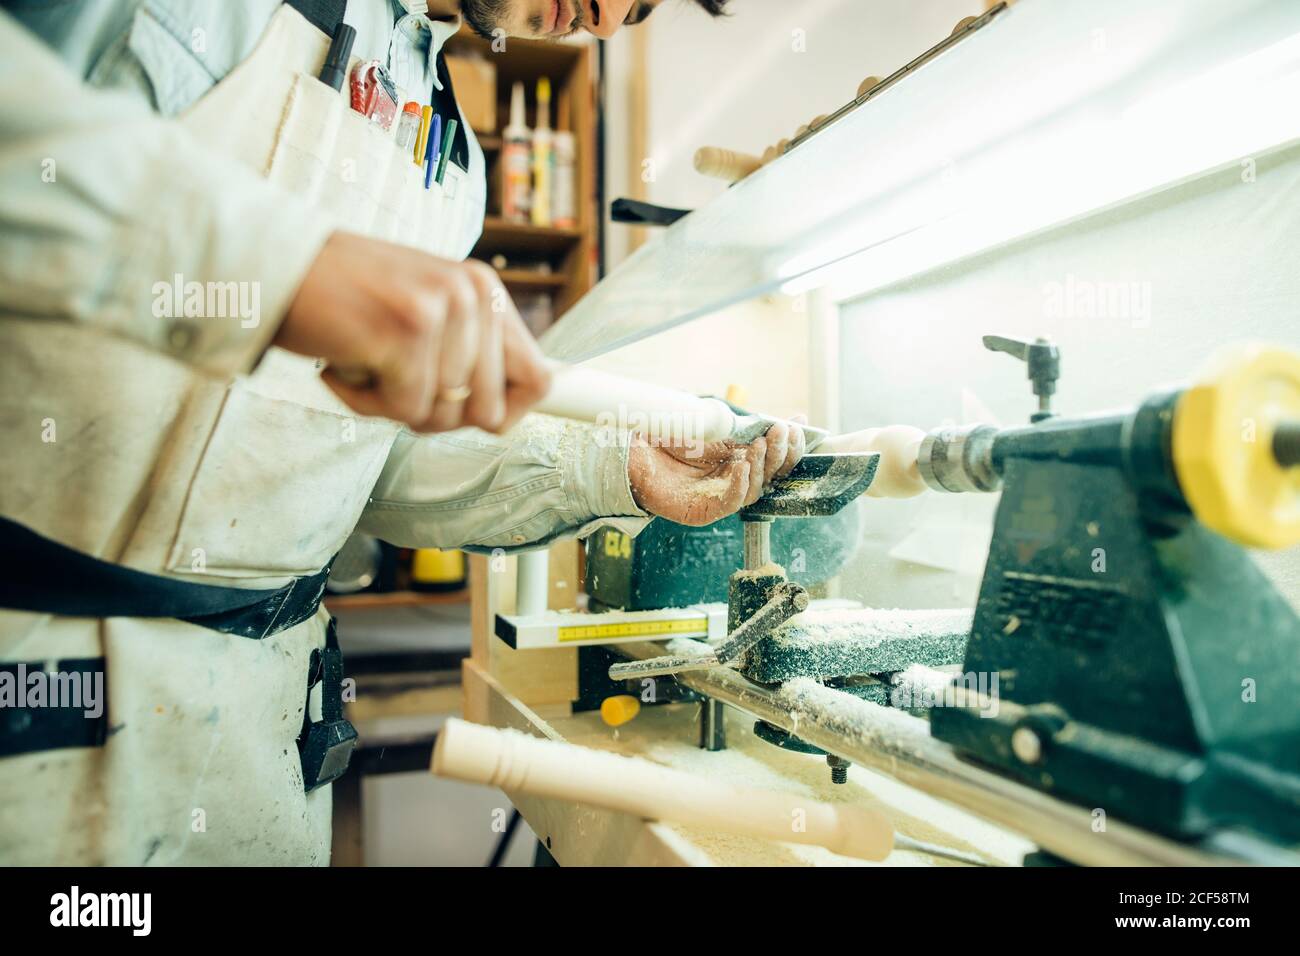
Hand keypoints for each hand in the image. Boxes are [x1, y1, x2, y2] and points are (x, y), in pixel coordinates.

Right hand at [275, 231, 550, 432]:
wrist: (272, 266)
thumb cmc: (343, 298)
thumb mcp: (423, 313)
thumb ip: (466, 352)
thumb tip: (505, 415)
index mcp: (484, 291)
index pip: (537, 377)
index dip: (508, 412)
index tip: (473, 416)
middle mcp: (473, 295)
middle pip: (489, 412)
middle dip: (436, 415)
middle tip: (392, 382)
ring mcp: (444, 310)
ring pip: (444, 416)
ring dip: (392, 406)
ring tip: (363, 361)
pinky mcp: (408, 332)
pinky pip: (404, 410)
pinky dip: (363, 402)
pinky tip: (342, 362)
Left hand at [627, 420, 804, 525]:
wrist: (635, 449)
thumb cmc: (673, 438)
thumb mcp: (717, 427)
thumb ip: (749, 427)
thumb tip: (789, 416)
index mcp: (744, 461)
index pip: (776, 458)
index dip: (790, 445)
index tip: (797, 425)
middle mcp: (736, 481)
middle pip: (771, 474)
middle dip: (779, 452)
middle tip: (781, 431)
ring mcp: (721, 497)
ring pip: (753, 489)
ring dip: (760, 465)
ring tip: (758, 445)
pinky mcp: (704, 511)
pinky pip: (729, 503)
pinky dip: (738, 485)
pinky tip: (741, 467)